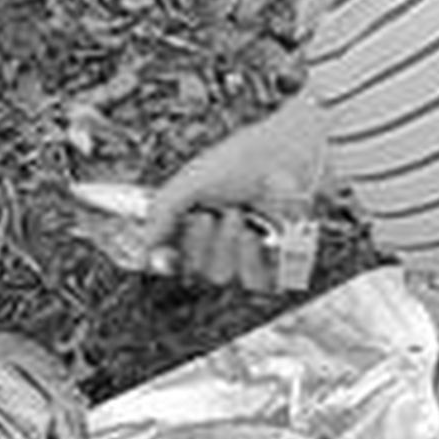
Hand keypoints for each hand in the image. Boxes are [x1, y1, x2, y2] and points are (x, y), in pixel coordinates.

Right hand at [140, 102, 324, 290]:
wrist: (293, 155)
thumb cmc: (246, 159)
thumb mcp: (192, 179)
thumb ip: (162, 211)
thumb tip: (145, 248)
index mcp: (199, 219)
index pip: (173, 256)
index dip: (166, 259)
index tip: (163, 253)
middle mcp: (223, 239)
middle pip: (195, 270)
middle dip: (200, 243)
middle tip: (209, 216)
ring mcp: (251, 252)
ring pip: (222, 277)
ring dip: (226, 246)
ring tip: (238, 216)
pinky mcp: (279, 263)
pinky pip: (255, 283)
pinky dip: (252, 259)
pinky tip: (256, 233)